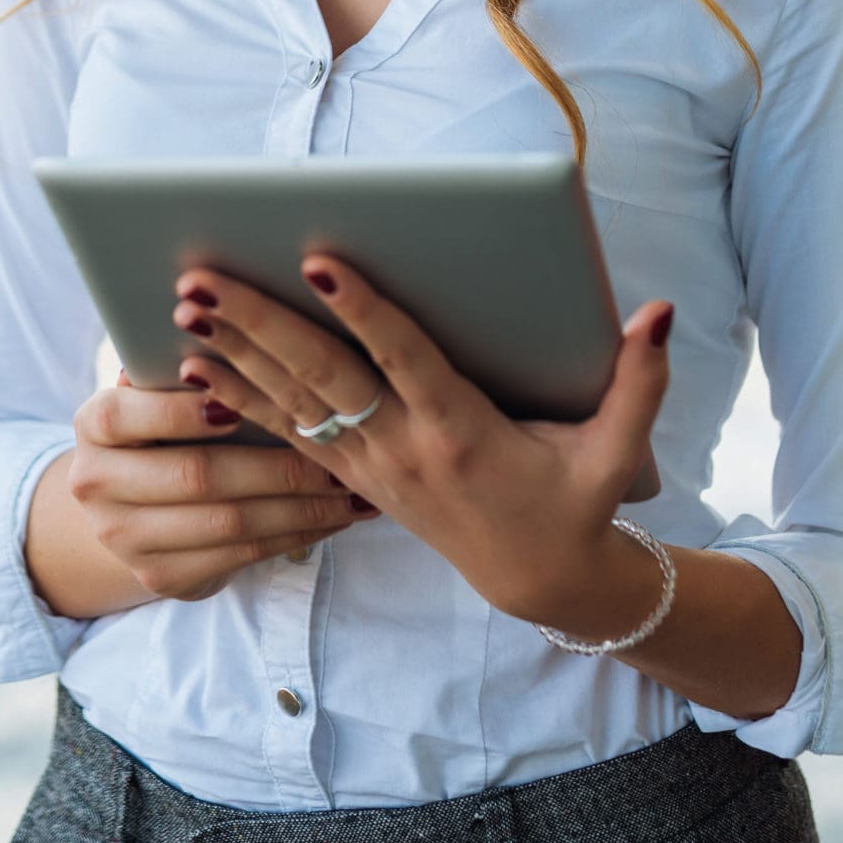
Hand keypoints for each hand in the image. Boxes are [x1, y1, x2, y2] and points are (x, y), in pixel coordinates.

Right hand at [63, 375, 361, 603]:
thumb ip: (180, 364)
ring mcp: (126, 540)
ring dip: (299, 506)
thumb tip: (228, 318)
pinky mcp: (162, 578)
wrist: (126, 503)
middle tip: (335, 448)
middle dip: (276, 464)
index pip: (128, 415)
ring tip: (351, 488)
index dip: (180, 412)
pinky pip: (241, 557)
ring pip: (228, 523)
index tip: (238, 405)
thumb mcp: (154, 389)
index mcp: (94, 424)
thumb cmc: (161, 424)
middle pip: (195, 476)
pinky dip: (296, 536)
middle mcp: (97, 485)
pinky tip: (334, 517)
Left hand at [173, 259, 673, 631]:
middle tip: (202, 278)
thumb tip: (660, 311)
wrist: (540, 582)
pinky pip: (285, 433)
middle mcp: (404, 449)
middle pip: (321, 377)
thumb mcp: (616, 451)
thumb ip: (638, 381)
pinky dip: (237, 398)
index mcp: (462, 431)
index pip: (403, 359)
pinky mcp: (353, 477)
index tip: (318, 260)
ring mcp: (370, 467)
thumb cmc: (576, 501)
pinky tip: (193, 364)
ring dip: (233, 354)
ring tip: (182, 307)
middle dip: (259, 325)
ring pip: (291, 404)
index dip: (363, 309)